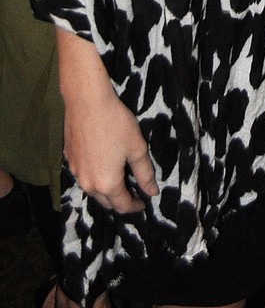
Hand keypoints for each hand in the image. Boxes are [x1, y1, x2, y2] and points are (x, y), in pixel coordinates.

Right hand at [56, 28, 158, 212]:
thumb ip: (144, 173)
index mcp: (107, 184)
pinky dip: (94, 176)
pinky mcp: (68, 159)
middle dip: (119, 201)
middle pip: (105, 201)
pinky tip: (101, 164)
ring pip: (92, 189)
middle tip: (132, 193)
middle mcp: (87, 183)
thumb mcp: (136, 148)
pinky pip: (83, 175)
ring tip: (118, 181)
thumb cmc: (116, 123)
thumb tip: (152, 192)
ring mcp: (75, 172)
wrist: (86, 101)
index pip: (122, 205)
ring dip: (105, 190)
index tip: (143, 202)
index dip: (135, 206)